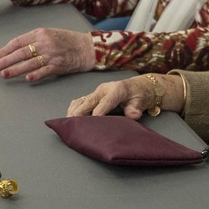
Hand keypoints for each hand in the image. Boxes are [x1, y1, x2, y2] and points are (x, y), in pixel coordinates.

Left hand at [0, 27, 94, 81]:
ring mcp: (52, 55)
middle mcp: (44, 43)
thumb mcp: (48, 33)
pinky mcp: (59, 65)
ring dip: (16, 69)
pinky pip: (45, 71)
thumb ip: (33, 39)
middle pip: (21, 53)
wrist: (87, 47)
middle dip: (6, 60)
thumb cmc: (66, 40)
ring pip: (30, 63)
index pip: (17, 42)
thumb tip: (14, 49)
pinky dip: (36, 75)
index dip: (5, 51)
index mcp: (39, 33)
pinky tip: (27, 78)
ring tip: (5, 74)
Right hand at [66, 74, 181, 118]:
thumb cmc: (139, 95)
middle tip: (72, 122)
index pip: (106, 101)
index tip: (94, 121)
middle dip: (80, 112)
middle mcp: (104, 89)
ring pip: (82, 100)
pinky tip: (70, 116)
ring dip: (74, 110)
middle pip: (89, 100)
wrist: (138, 86)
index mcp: (117, 89)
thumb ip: (135, 108)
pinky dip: (75, 108)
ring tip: (68, 122)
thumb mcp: (141, 101)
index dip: (99, 111)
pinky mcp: (93, 95)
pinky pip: (81, 100)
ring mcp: (97, 91)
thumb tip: (134, 115)